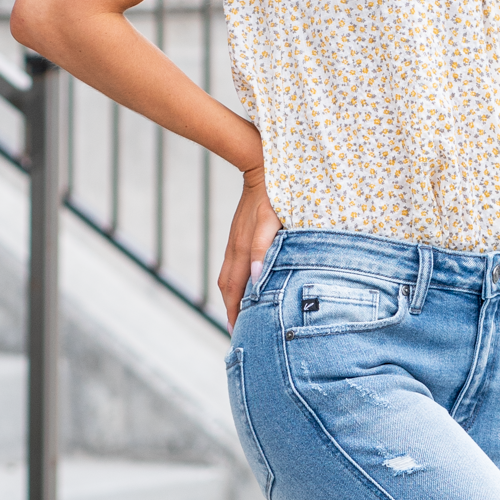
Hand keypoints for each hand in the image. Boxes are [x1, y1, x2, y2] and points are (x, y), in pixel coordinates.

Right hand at [219, 164, 280, 327]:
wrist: (260, 165)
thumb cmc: (272, 195)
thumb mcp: (271, 222)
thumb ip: (262, 249)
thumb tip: (255, 279)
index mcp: (241, 250)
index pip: (233, 290)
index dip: (235, 312)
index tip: (238, 332)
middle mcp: (235, 249)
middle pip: (227, 288)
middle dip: (231, 311)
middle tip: (240, 333)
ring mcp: (235, 242)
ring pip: (229, 277)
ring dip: (233, 298)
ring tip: (242, 316)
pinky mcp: (239, 236)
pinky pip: (234, 266)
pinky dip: (237, 283)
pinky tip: (247, 287)